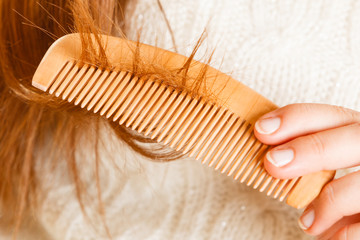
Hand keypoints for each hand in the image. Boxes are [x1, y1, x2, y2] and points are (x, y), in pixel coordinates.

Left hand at [254, 103, 359, 239]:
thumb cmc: (343, 192)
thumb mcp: (324, 169)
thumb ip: (302, 158)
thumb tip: (267, 158)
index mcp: (356, 134)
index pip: (331, 115)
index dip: (295, 119)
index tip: (261, 130)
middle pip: (353, 138)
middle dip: (311, 149)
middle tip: (273, 163)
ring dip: (329, 200)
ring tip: (306, 221)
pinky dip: (343, 233)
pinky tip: (326, 236)